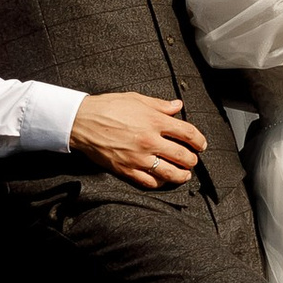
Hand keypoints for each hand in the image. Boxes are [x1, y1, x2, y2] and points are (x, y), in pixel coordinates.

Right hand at [71, 91, 205, 186]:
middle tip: (193, 160)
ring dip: (181, 175)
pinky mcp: (126, 170)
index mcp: (155, 121)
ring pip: (169, 173)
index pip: (188, 133)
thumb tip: (178, 106)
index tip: (201, 144)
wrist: (82, 122)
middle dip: (192, 159)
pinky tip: (163, 180)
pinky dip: (159, 183)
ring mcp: (138, 158)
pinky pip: (149, 182)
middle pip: (183, 155)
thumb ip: (160, 105)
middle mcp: (150, 141)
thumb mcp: (136, 99)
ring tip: (185, 175)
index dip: (199, 140)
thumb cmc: (108, 107)